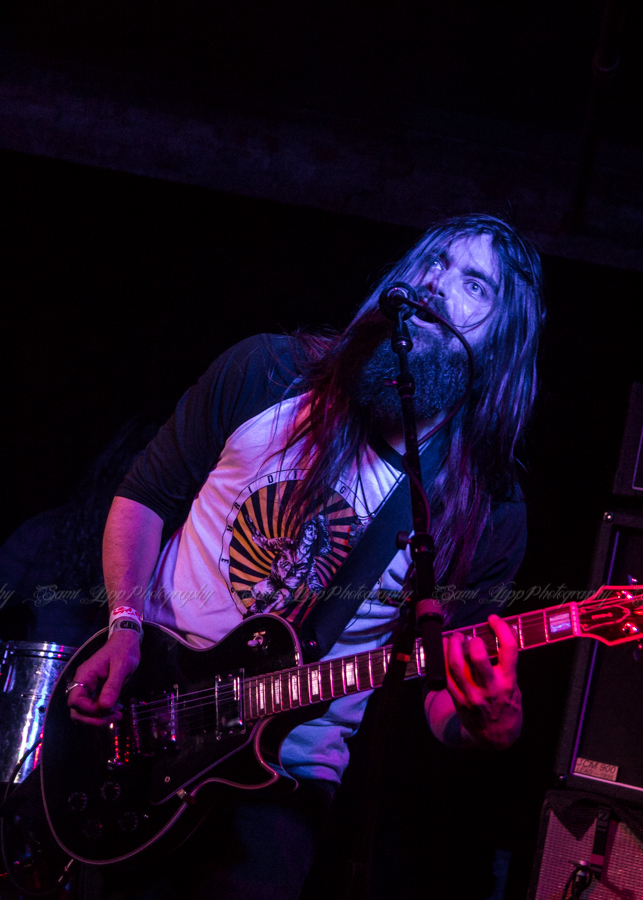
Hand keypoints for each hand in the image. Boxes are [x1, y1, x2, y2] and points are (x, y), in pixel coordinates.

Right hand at [67, 630, 140, 726]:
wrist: (126, 642)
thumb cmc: (123, 650)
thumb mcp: (121, 666)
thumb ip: (112, 686)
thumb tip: (104, 706)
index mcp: (85, 675)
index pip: (75, 700)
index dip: (88, 710)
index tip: (106, 709)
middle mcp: (83, 684)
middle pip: (77, 711)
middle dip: (94, 719)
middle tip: (114, 718)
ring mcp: (89, 689)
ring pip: (85, 713)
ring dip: (99, 719)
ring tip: (117, 716)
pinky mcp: (96, 693)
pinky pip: (94, 709)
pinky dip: (103, 714)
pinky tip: (116, 712)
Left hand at [426, 614, 521, 749]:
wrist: (497, 737)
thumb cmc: (507, 706)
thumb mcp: (515, 686)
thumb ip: (506, 665)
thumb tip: (500, 634)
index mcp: (508, 682)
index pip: (508, 650)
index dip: (501, 629)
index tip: (493, 619)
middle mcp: (490, 688)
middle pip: (478, 657)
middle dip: (472, 640)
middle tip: (469, 636)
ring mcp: (472, 695)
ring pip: (456, 666)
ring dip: (452, 646)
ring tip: (455, 638)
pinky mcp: (458, 700)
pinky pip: (446, 677)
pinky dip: (442, 660)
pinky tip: (443, 650)